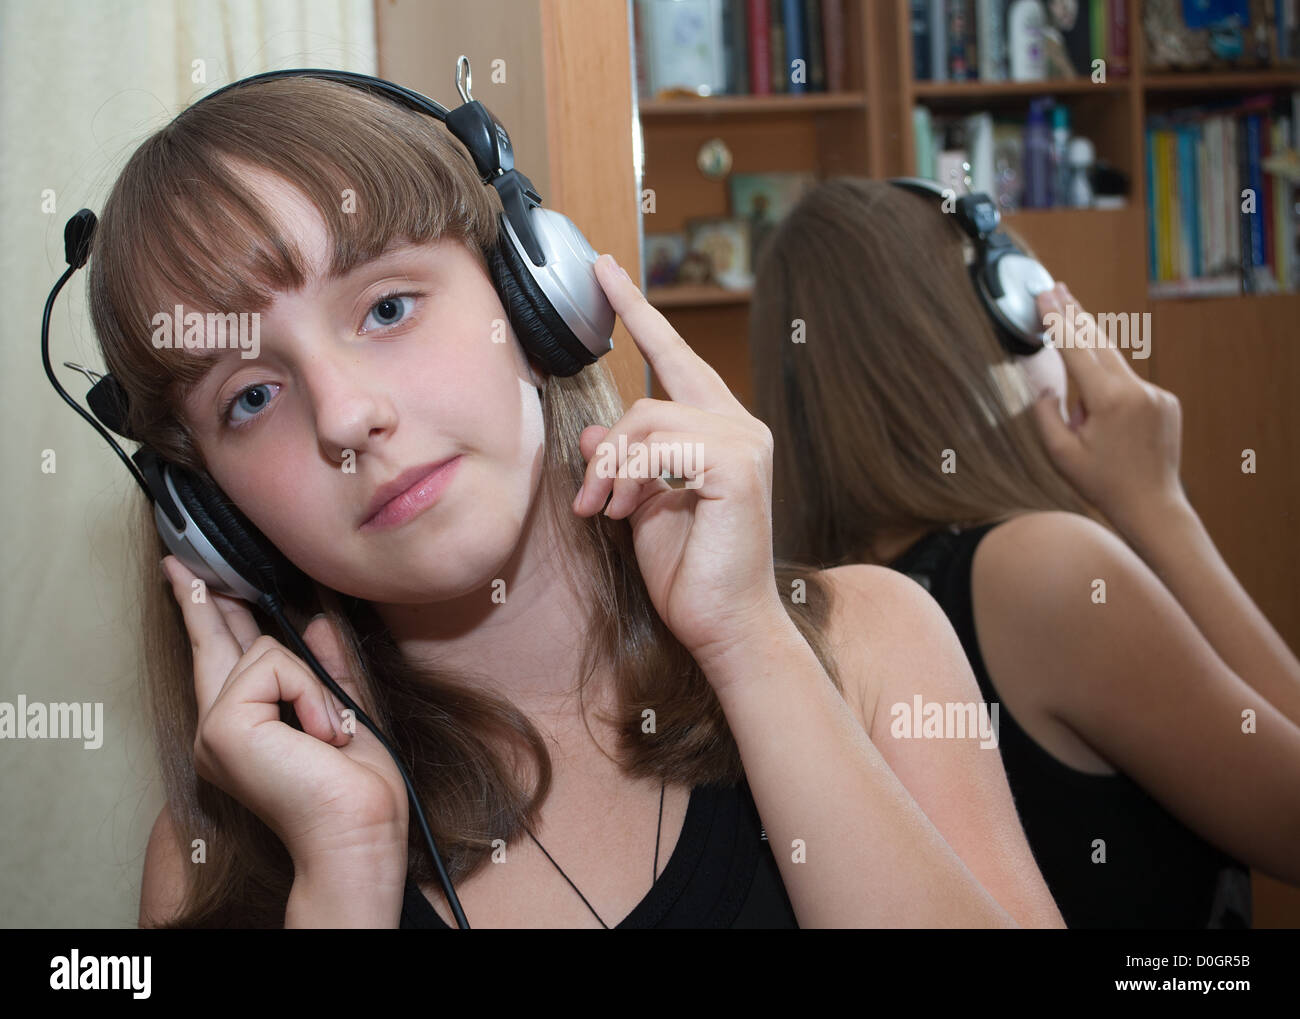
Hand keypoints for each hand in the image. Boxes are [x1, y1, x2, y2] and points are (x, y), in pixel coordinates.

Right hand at [161, 556, 407, 873]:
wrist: (358, 829)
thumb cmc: (357, 787)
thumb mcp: (347, 711)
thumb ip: (326, 667)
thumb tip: (315, 621)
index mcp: (244, 728)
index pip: (221, 658)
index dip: (205, 614)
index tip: (191, 578)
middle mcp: (218, 728)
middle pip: (211, 643)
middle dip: (201, 598)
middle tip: (178, 562)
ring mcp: (214, 727)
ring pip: (265, 649)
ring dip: (313, 684)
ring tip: (329, 734)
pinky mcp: (223, 725)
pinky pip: (274, 665)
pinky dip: (309, 693)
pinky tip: (320, 736)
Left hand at [573, 255, 786, 678]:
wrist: (723, 626)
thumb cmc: (690, 573)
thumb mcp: (639, 506)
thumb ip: (623, 462)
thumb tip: (594, 432)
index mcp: (721, 431)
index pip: (677, 357)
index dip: (640, 312)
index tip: (604, 272)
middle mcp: (740, 426)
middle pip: (656, 386)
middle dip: (619, 402)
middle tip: (593, 459)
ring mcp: (745, 441)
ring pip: (648, 416)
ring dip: (612, 468)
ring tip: (608, 512)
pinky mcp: (737, 463)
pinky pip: (659, 442)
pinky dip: (629, 476)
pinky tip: (627, 511)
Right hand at [1028, 283, 1188, 532]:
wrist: (1152, 506)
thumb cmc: (1101, 484)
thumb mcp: (1060, 453)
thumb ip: (1047, 413)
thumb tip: (1045, 383)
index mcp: (1108, 400)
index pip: (1077, 349)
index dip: (1057, 319)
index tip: (1045, 295)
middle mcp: (1137, 390)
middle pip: (1100, 342)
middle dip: (1076, 314)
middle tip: (1057, 287)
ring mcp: (1156, 394)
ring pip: (1116, 363)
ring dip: (1092, 344)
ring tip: (1071, 317)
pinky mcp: (1166, 402)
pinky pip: (1130, 384)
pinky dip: (1111, 384)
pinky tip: (1099, 403)